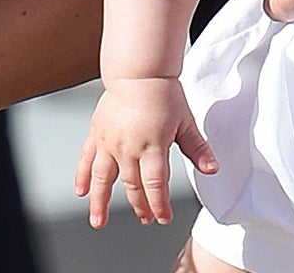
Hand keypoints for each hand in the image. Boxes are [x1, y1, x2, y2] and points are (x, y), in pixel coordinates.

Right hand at [75, 77, 217, 228]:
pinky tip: (81, 191)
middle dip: (140, 206)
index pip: (155, 185)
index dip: (160, 205)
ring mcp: (110, 141)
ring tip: (98, 221)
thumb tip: (212, 168)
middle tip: (145, 219)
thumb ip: (197, 149)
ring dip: (100, 202)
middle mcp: (128, 147)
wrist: (138, 72)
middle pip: (133, 186)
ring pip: (103, 179)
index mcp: (152, 146)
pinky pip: (86, 158)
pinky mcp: (97, 133)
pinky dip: (82, 176)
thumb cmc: (163, 93)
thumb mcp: (185, 122)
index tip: (163, 218)